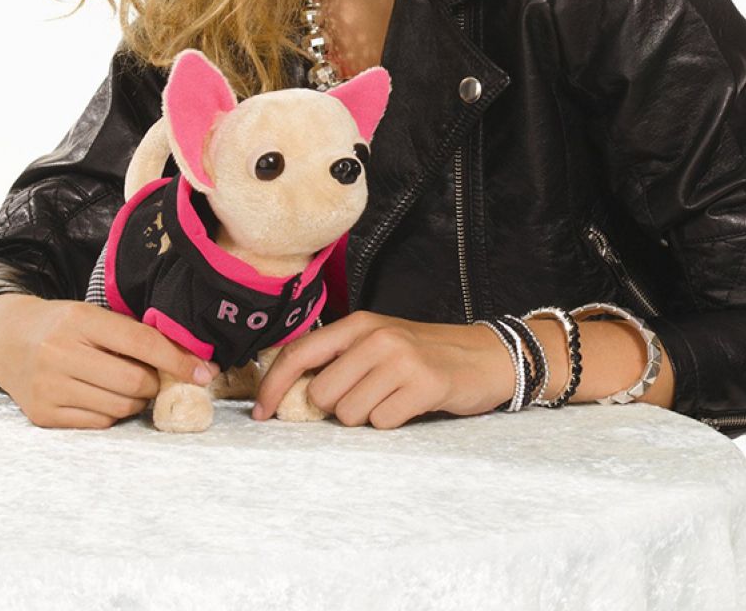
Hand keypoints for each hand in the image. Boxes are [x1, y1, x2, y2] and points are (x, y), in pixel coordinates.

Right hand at [0, 293, 220, 429]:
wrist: (5, 339)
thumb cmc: (62, 325)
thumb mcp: (93, 315)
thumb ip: (132, 334)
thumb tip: (189, 359)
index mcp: (80, 320)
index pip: (141, 342)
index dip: (177, 359)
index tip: (203, 371)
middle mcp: (61, 353)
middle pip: (134, 381)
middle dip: (156, 383)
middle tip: (157, 378)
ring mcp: (49, 387)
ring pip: (119, 406)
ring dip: (137, 400)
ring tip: (130, 386)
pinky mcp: (42, 415)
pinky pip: (99, 423)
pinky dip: (113, 413)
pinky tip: (106, 397)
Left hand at [251, 311, 515, 429]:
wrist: (483, 356)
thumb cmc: (422, 354)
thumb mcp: (378, 344)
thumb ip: (340, 359)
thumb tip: (289, 392)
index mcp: (358, 324)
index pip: (299, 352)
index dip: (273, 385)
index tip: (262, 413)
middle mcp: (375, 337)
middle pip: (321, 394)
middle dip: (336, 407)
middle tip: (367, 397)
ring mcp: (400, 359)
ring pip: (348, 413)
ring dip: (366, 416)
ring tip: (392, 398)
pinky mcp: (423, 384)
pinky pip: (382, 422)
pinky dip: (392, 422)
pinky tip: (410, 405)